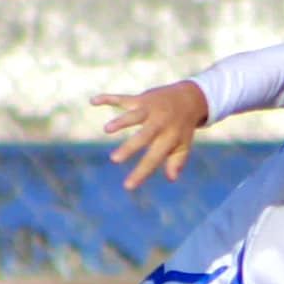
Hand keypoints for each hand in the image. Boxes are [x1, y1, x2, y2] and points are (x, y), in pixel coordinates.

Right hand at [95, 80, 209, 189]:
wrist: (189, 97)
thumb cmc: (182, 127)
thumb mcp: (183, 145)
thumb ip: (177, 161)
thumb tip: (172, 178)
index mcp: (169, 138)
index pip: (154, 158)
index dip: (141, 172)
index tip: (127, 186)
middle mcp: (159, 123)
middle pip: (143, 136)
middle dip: (129, 147)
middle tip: (114, 159)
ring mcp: (150, 109)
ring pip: (134, 115)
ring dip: (121, 121)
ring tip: (107, 130)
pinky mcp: (141, 99)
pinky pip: (123, 98)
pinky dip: (108, 98)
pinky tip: (93, 101)